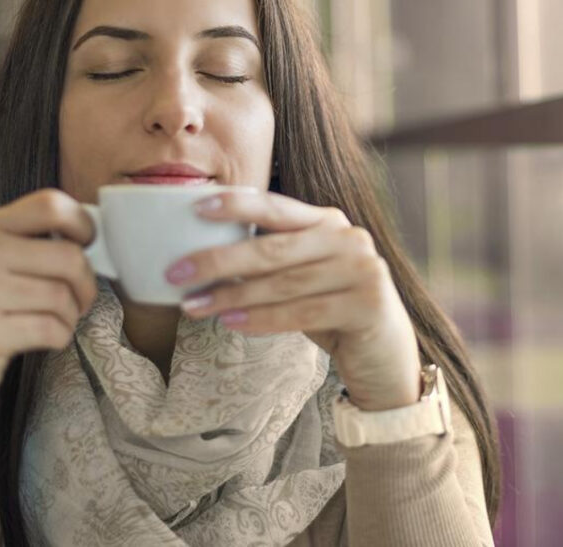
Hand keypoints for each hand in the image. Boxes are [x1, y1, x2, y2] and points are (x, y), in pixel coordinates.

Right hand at [0, 189, 97, 405]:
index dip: (82, 223)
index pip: (50, 205)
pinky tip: (47, 337)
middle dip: (87, 283)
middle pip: (69, 257)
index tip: (86, 244)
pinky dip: (61, 336)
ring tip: (59, 319)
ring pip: (62, 297)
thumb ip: (35, 239)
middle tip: (80, 297)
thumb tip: (97, 231)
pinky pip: (51, 330)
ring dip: (72, 314)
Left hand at [170, 191, 422, 410]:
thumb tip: (202, 258)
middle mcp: (349, 238)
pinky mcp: (368, 304)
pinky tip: (230, 322)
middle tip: (175, 271)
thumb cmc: (332, 312)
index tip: (194, 207)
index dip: (237, 204)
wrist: (387, 358)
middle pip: (273, 247)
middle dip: (219, 260)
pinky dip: (261, 318)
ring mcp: (362, 270)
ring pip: (283, 283)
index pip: (277, 206)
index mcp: (328, 222)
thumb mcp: (303, 278)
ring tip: (192, 305)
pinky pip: (303, 312)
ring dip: (231, 295)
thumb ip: (271, 260)